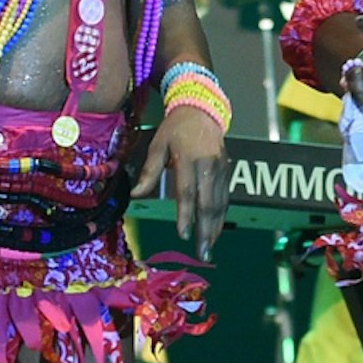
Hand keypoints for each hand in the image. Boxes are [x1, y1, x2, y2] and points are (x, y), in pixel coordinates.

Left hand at [139, 100, 228, 250]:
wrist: (202, 110)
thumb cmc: (175, 129)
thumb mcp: (157, 145)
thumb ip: (149, 172)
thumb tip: (135, 194)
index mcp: (189, 158)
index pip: (187, 192)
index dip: (186, 215)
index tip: (183, 234)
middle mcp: (208, 165)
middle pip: (208, 203)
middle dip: (205, 230)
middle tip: (202, 253)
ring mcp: (221, 169)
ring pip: (220, 204)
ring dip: (215, 228)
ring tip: (208, 247)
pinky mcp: (227, 172)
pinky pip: (225, 198)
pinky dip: (220, 216)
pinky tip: (215, 230)